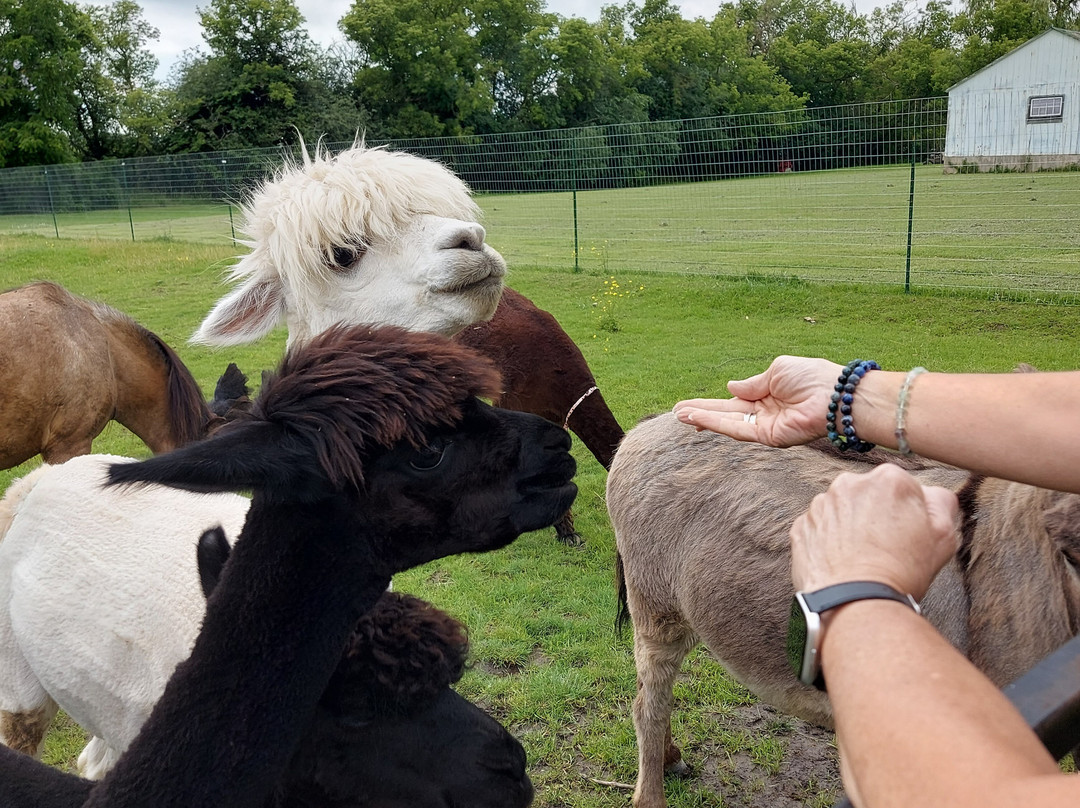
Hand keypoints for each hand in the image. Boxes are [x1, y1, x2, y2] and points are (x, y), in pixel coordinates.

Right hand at [672, 356, 841, 446]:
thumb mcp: (777, 370)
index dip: (712, 402)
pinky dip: (716, 424)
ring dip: (702, 419)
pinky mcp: (768, 438)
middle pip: (725, 414)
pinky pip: (737, 431)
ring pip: (727, 424)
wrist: (835, 396)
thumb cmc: (812, 378)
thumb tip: (730, 386)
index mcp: (767, 394)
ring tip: (679, 415)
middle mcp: (764, 413)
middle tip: (676, 413)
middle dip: (701, 413)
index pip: (733, 400)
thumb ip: (752, 383)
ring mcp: (765, 427)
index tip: (689, 404)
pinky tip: (698, 418)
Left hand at [790, 464, 959, 599]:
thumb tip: (931, 495)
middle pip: (869, 496)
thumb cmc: (901, 572)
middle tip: (887, 547)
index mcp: (888, 479)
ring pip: (842, 511)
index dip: (908, 512)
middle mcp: (849, 483)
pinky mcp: (801, 526)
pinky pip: (819, 529)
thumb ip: (940, 503)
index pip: (902, 488)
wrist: (857, 602)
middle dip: (877, 515)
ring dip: (850, 527)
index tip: (908, 533)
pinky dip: (828, 542)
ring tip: (862, 557)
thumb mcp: (943, 536)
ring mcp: (820, 505)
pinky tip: (842, 562)